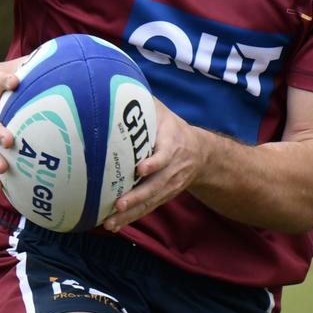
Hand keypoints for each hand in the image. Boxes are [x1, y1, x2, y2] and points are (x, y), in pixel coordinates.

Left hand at [103, 100, 208, 231]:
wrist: (202, 154)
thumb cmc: (173, 129)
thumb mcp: (163, 112)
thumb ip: (144, 104)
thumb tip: (115, 87)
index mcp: (173, 146)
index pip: (165, 156)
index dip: (154, 163)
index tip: (141, 168)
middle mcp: (173, 169)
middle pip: (156, 186)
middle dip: (137, 196)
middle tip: (117, 203)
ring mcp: (169, 186)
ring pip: (150, 201)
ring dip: (130, 213)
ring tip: (110, 222)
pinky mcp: (164, 196)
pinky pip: (147, 209)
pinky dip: (131, 218)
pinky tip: (114, 226)